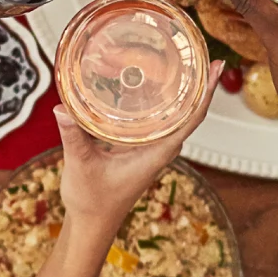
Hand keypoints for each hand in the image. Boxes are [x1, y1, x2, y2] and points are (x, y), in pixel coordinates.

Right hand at [52, 70, 219, 252]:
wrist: (91, 223)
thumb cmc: (92, 201)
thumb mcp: (81, 165)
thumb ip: (74, 136)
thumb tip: (62, 109)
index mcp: (156, 153)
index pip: (192, 118)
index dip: (206, 92)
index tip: (215, 67)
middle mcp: (160, 149)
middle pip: (189, 112)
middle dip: (198, 84)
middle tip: (200, 52)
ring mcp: (151, 149)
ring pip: (174, 115)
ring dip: (182, 91)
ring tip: (185, 61)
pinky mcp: (140, 148)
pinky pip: (158, 121)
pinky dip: (160, 101)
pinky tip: (153, 84)